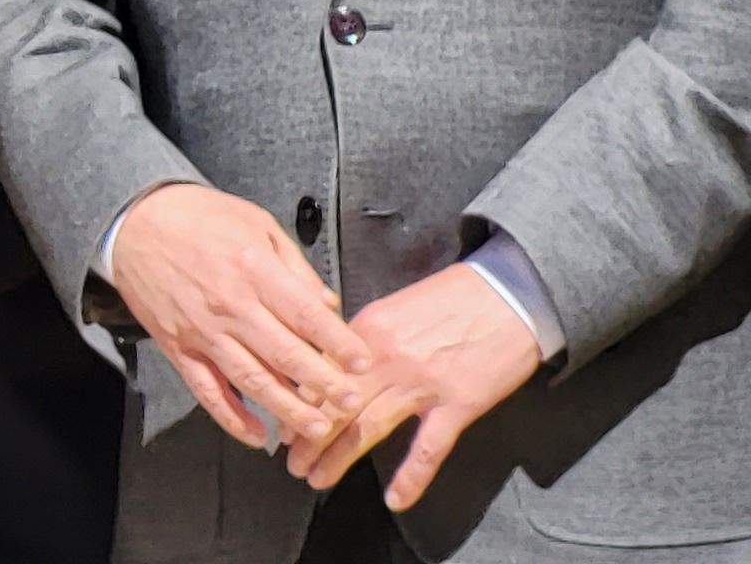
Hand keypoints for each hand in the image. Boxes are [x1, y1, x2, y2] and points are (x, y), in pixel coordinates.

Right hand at [108, 183, 369, 453]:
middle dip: (324, 384)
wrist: (134, 222)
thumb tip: (328, 306)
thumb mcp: (257, 224)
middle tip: (351, 403)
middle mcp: (230, 306)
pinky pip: (206, 391)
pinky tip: (257, 436)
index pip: (307, 316)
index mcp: (254, 271)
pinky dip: (231, 418)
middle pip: (286, 356)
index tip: (364, 363)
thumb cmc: (200, 217)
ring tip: (318, 428)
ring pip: (251, 380)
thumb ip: (295, 267)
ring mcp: (202, 332)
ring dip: (287, 410)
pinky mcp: (178, 348)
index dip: (339, 343)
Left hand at [288, 263, 539, 509]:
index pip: (320, 375)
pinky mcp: (459, 403)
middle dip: (308, 438)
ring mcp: (422, 384)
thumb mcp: (393, 309)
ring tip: (317, 478)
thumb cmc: (452, 298)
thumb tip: (331, 367)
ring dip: (338, 457)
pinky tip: (396, 500)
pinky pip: (429, 447)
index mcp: (365, 333)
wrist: (510, 294)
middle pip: (336, 406)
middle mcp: (386, 359)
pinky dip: (412, 477)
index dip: (298, 404)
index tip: (284, 427)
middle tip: (291, 463)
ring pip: (369, 428)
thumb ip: (361, 340)